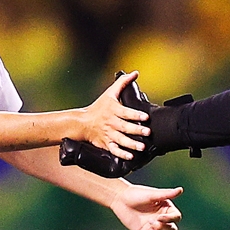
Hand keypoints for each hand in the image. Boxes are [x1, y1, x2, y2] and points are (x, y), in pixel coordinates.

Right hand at [60, 75, 192, 176]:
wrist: (82, 123)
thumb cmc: (98, 107)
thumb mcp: (109, 93)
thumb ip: (123, 83)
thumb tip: (135, 73)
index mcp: (113, 110)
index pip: (126, 112)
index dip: (136, 115)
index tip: (145, 117)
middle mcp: (111, 123)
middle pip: (124, 127)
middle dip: (136, 130)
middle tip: (147, 132)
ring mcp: (109, 134)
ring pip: (121, 140)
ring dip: (131, 144)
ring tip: (142, 147)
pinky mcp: (106, 144)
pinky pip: (114, 150)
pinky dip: (122, 154)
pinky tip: (130, 156)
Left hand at [109, 183, 182, 229]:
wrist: (120, 200)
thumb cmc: (137, 194)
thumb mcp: (152, 194)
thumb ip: (166, 194)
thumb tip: (181, 190)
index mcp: (167, 209)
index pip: (176, 218)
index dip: (170, 219)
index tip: (159, 217)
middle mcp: (163, 220)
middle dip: (165, 229)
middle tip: (152, 223)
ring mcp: (155, 228)